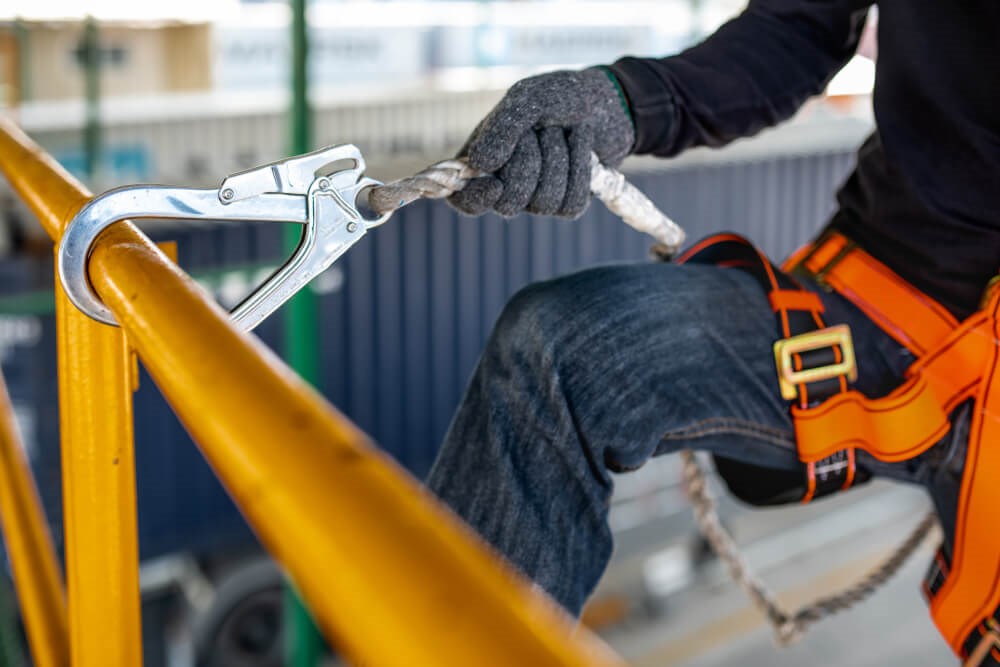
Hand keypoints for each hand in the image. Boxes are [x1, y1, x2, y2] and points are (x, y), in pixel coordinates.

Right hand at [449, 67, 633, 218]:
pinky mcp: (567, 202)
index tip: (494, 184)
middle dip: (530, 163)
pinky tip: (582, 149)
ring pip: (543, 203)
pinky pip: (570, 206)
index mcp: (483, 160)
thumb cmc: (559, 96)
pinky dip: (581, 171)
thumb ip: (502, 128)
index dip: (475, 198)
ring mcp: (537, 196)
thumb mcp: (527, 98)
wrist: (608, 102)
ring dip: (560, 161)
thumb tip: (480, 163)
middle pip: (508, 204)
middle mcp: (506, 183)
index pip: (464, 198)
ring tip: (564, 133)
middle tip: (542, 130)